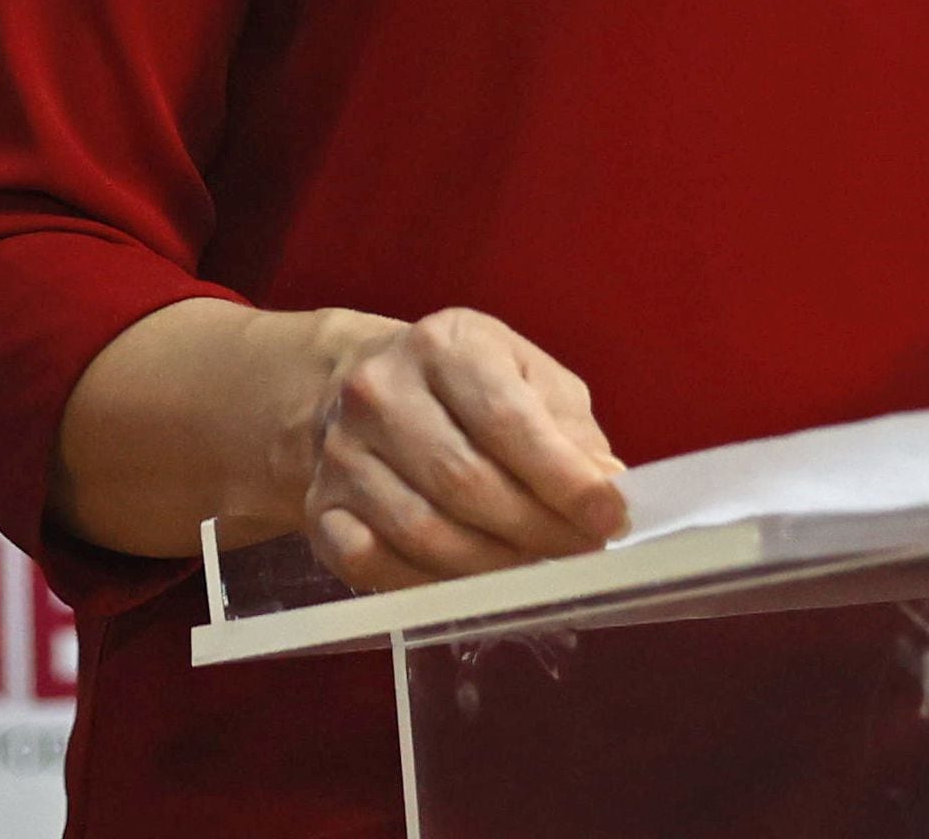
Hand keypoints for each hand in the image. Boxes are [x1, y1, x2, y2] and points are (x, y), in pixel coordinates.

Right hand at [298, 307, 632, 591]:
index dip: (564, 479)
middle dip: (536, 530)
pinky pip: (369, 561)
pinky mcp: (319, 506)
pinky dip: (423, 584)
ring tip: (535, 569)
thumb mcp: (526, 377)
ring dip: (492, 566)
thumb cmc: (465, 386)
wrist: (361, 387)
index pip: (508, 420)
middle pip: (465, 482)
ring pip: (422, 530)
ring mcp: (341, 451)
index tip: (609, 518)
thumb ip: (570, 429)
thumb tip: (606, 485)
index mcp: (444, 345)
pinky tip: (463, 581)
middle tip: (579, 552)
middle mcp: (381, 391)